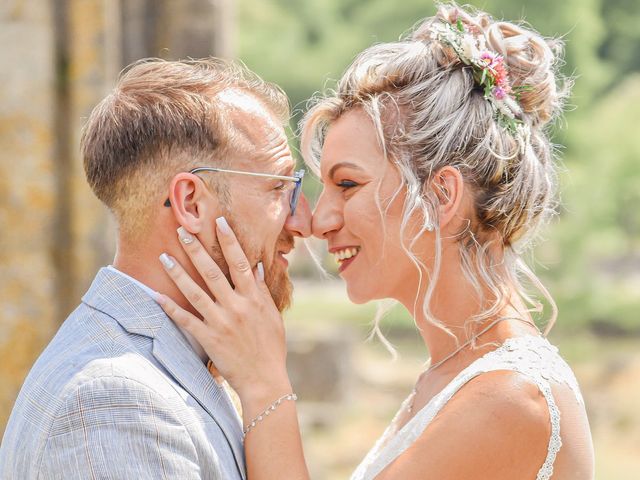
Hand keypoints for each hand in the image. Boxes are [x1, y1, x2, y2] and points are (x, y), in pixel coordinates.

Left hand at [156, 217, 291, 406]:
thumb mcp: (273, 317)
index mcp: (254, 298)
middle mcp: (236, 306)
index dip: (229, 241)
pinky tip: (156, 295)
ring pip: (195, 292)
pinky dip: (170, 307)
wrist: (264, 381)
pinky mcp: (209, 338)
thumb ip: (263, 291)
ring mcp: (221, 322)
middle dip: (196, 249)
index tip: (219, 222)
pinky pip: (186, 320)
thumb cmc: (271, 348)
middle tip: (182, 231)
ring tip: (164, 257)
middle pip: (213, 272)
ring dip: (178, 273)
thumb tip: (258, 267)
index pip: (240, 263)